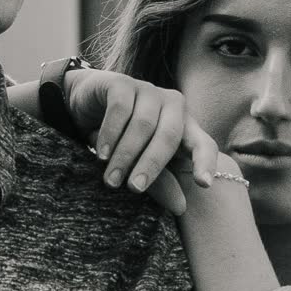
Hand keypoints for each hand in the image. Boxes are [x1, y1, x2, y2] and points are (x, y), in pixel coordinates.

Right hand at [65, 68, 230, 199]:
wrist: (84, 107)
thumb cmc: (120, 140)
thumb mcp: (140, 164)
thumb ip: (159, 182)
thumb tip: (180, 207)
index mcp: (185, 126)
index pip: (204, 143)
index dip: (206, 162)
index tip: (204, 184)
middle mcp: (172, 104)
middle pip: (169, 135)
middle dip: (151, 164)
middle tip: (133, 189)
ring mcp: (149, 90)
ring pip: (143, 124)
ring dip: (125, 155)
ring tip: (111, 179)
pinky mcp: (123, 83)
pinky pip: (120, 110)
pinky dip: (110, 135)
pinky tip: (102, 153)